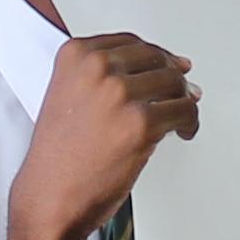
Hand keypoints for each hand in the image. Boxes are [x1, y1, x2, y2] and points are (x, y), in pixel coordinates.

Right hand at [10, 29, 197, 239]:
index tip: (167, 64)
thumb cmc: (57, 159)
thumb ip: (103, 78)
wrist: (50, 198)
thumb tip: (156, 72)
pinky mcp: (141, 123)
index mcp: (76, 56)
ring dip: (184, 100)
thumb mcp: (67, 98)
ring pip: (175, 83)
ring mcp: (120, 94)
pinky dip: (190, 122)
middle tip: (182, 91)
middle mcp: (97, 68)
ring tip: (180, 116)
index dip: (155, 55)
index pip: (130, 42)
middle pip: (156, 59)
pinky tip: (183, 131)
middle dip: (173, 77)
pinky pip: (184, 111)